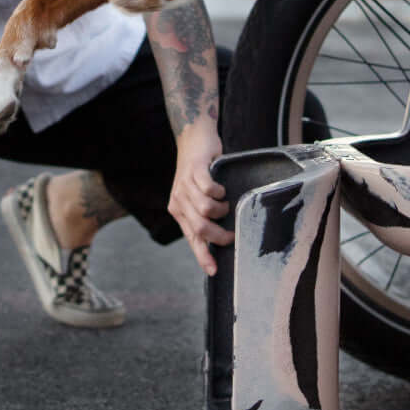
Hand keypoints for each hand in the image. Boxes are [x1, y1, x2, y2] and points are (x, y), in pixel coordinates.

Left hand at [167, 123, 230, 275]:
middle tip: (231, 235)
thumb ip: (201, 215)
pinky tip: (221, 190)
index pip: (191, 239)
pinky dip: (219, 193)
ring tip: (225, 204)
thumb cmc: (199, 171)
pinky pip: (209, 189)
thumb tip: (218, 240)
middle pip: (200, 228)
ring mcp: (185, 184)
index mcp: (178, 211)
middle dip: (219, 236)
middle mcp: (178, 200)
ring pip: (206, 210)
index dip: (202, 256)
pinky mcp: (195, 170)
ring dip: (222, 210)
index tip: (213, 271)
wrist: (193, 138)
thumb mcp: (196, 196)